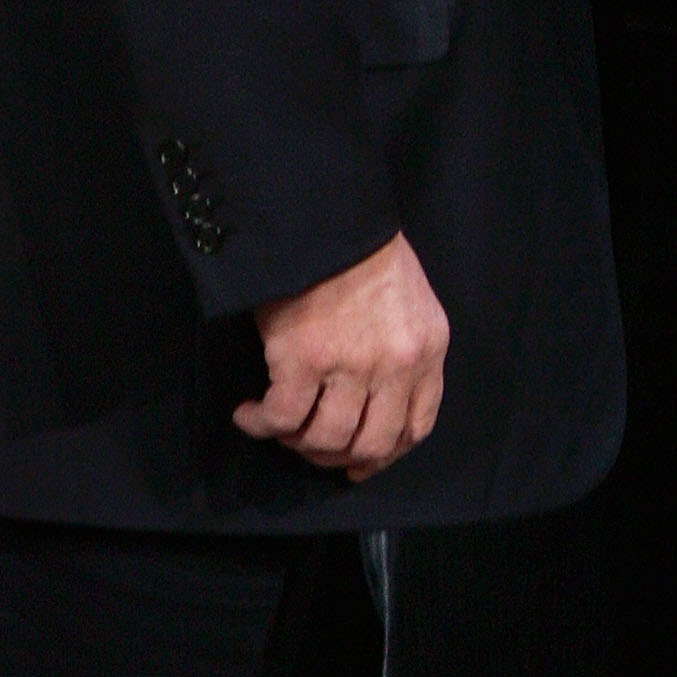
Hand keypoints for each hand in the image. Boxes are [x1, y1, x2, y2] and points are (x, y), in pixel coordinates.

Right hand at [234, 231, 448, 484]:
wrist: (327, 214)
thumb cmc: (362, 248)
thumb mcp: (409, 300)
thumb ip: (402, 349)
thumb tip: (373, 399)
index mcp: (428, 348)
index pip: (415, 426)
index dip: (384, 454)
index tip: (359, 463)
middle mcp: (396, 364)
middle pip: (370, 443)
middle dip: (336, 456)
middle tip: (309, 447)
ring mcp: (351, 365)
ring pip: (324, 439)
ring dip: (295, 442)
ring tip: (277, 425)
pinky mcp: (303, 360)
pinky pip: (280, 419)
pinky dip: (260, 424)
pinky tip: (248, 414)